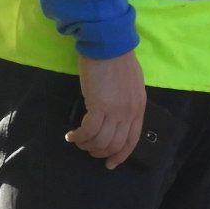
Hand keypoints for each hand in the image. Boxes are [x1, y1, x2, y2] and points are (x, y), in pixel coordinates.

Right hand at [69, 50, 145, 168]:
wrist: (108, 44)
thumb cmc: (117, 59)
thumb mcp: (130, 84)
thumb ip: (127, 101)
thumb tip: (117, 114)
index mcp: (139, 108)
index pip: (132, 140)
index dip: (120, 155)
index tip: (109, 164)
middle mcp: (129, 113)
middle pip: (115, 144)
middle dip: (99, 152)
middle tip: (88, 149)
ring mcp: (115, 111)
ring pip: (100, 141)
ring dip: (87, 145)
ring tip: (77, 141)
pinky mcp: (99, 106)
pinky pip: (88, 131)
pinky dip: (78, 137)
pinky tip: (71, 135)